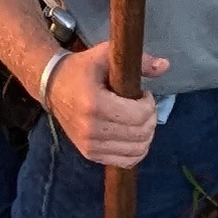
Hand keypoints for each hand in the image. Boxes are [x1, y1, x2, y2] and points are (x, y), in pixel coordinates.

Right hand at [45, 40, 167, 168]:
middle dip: (150, 118)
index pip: (139, 115)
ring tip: (138, 120)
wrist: (52, 87)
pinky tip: (133, 135)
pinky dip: (136, 150)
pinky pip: (126, 161)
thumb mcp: (105, 56)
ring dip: (146, 134)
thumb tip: (165, 66)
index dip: (149, 104)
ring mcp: (89, 145)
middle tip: (143, 106)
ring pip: (137, 150)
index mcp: (94, 104)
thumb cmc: (80, 69)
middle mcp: (91, 129)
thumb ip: (138, 60)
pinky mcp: (90, 154)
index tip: (143, 94)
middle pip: (140, 133)